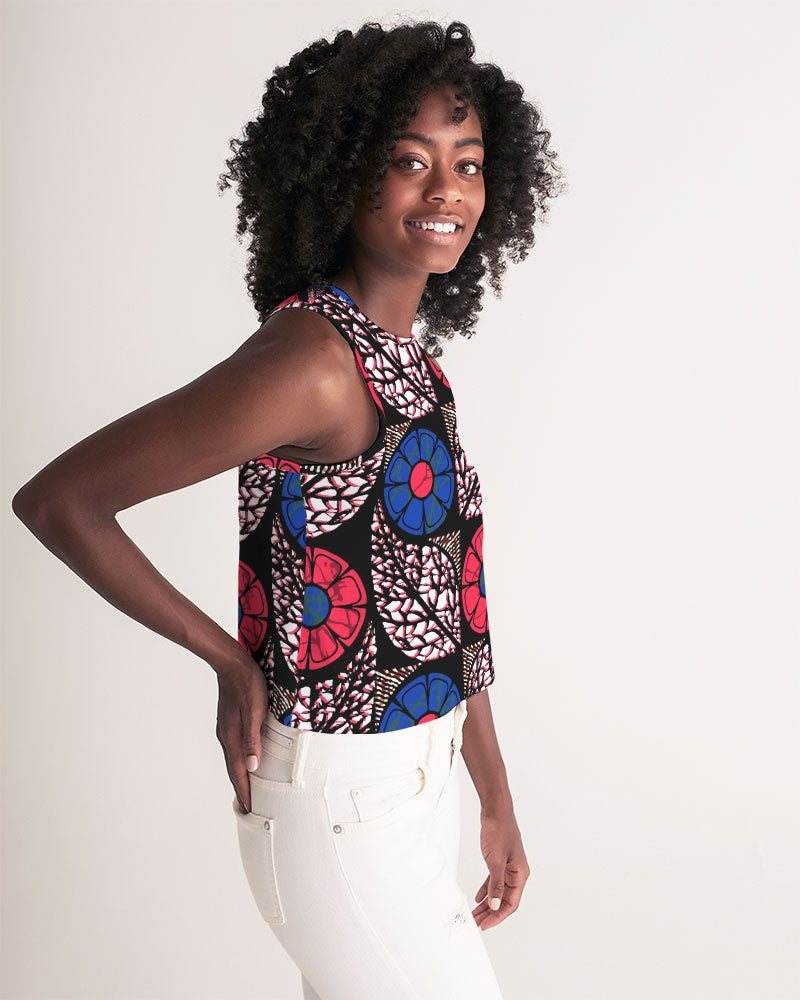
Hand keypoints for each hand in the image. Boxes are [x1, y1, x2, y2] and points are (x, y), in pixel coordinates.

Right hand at [215, 658, 268, 812]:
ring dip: (240, 775)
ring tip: (248, 788)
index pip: (238, 772)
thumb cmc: (247, 684)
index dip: (244, 791)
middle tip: (248, 806)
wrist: (231, 663)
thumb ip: (252, 738)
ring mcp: (227, 729)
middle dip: (241, 788)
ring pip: (233, 759)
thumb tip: (252, 766)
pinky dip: (239, 761)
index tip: (249, 809)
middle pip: (233, 769)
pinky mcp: (230, 721)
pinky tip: (246, 759)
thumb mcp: (255, 710)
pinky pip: (234, 748)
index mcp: (232, 737)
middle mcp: (227, 736)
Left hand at [472, 810, 530, 929]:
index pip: (511, 903)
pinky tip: (477, 897)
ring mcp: (509, 867)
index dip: (498, 916)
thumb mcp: (495, 861)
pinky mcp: (501, 861)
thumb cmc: (499, 832)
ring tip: (475, 914)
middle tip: (476, 923)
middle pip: (504, 900)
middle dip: (491, 913)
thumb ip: (496, 885)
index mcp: (520, 874)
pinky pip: (494, 881)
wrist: (495, 811)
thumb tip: (495, 906)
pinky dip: (486, 890)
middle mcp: (517, 873)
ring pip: (498, 891)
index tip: (485, 925)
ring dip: (487, 903)